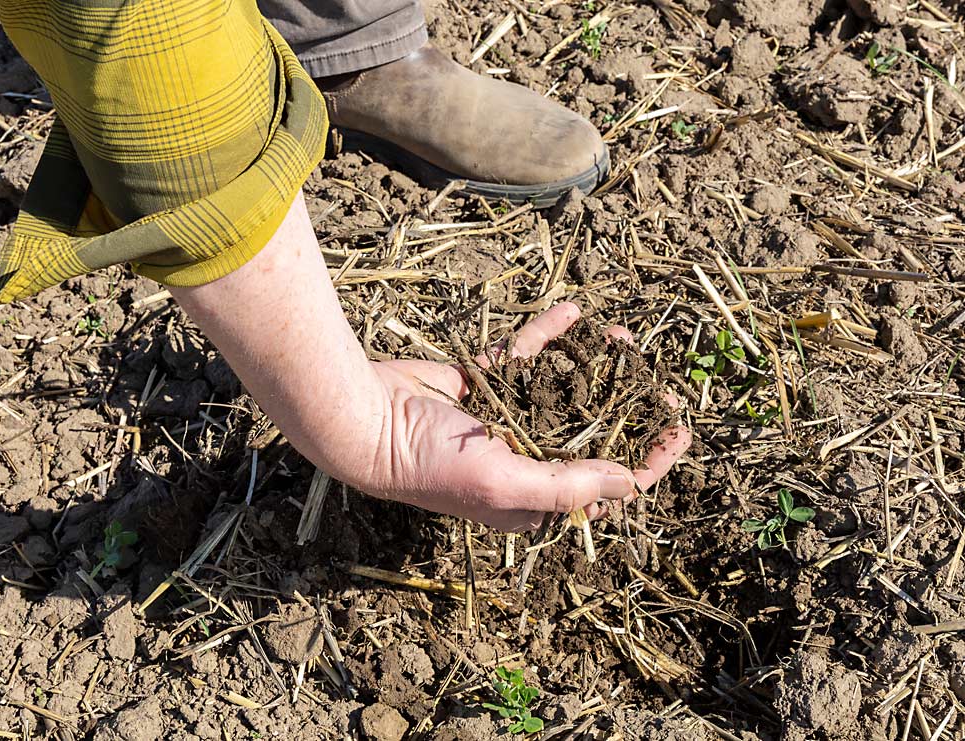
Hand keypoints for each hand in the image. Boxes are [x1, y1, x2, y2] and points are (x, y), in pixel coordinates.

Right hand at [170, 194, 689, 532]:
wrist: (363, 418)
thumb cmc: (430, 464)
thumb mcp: (506, 480)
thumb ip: (570, 483)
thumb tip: (631, 484)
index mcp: (531, 497)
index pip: (603, 484)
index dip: (645, 460)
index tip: (678, 430)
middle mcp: (522, 460)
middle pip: (590, 431)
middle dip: (628, 405)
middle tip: (661, 381)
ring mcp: (503, 421)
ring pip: (562, 389)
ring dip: (593, 363)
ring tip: (622, 335)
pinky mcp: (483, 386)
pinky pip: (525, 359)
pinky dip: (547, 337)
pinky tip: (574, 312)